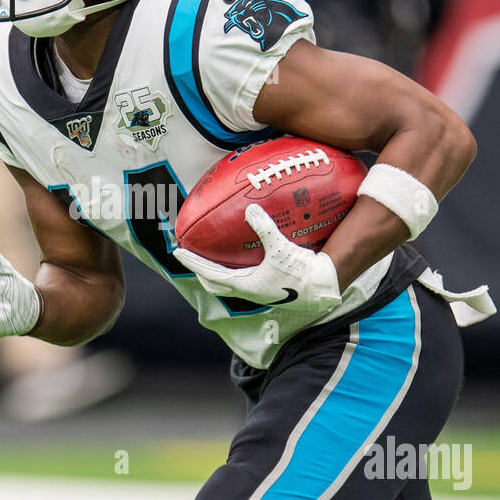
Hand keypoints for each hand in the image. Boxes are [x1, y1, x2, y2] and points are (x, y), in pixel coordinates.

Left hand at [172, 204, 352, 311]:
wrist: (322, 288)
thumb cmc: (301, 272)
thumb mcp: (281, 247)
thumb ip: (265, 228)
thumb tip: (251, 209)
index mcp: (244, 285)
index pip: (209, 273)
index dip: (192, 261)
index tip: (177, 252)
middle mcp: (247, 290)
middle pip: (213, 283)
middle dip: (199, 270)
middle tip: (188, 255)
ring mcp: (256, 290)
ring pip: (227, 284)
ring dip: (215, 273)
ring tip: (208, 258)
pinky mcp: (266, 287)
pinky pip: (242, 279)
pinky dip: (232, 270)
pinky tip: (238, 259)